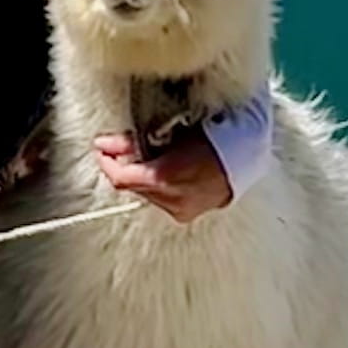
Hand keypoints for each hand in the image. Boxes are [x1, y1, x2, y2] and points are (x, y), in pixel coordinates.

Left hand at [94, 129, 231, 223]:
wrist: (246, 156)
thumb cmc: (211, 137)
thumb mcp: (169, 133)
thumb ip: (133, 143)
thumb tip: (104, 144)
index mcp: (164, 177)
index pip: (121, 178)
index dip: (107, 163)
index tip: (101, 147)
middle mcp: (170, 199)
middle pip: (130, 186)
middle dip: (122, 167)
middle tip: (119, 147)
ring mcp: (179, 210)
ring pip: (143, 194)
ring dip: (138, 177)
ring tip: (146, 157)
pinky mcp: (185, 214)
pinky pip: (159, 200)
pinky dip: (154, 186)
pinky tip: (161, 171)